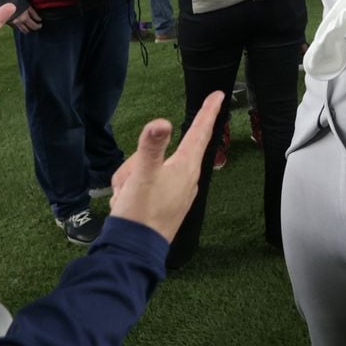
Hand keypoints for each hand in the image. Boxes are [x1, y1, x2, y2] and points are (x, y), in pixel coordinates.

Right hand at [10, 5, 42, 32]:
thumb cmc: (19, 1)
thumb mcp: (28, 6)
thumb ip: (34, 14)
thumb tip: (39, 20)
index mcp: (24, 18)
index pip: (34, 26)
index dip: (39, 26)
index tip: (41, 24)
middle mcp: (19, 22)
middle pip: (28, 30)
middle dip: (33, 28)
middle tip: (36, 25)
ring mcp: (14, 22)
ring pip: (22, 30)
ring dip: (27, 29)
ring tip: (30, 25)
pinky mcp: (11, 22)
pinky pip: (18, 27)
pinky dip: (22, 27)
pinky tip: (24, 24)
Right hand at [109, 91, 225, 240]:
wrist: (133, 250)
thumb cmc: (141, 212)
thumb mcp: (143, 174)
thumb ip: (151, 146)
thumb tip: (161, 123)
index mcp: (186, 167)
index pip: (200, 132)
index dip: (208, 111)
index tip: (218, 95)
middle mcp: (186, 179)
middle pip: (160, 151)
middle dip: (140, 161)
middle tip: (129, 181)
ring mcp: (175, 192)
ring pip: (147, 168)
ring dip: (131, 178)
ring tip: (127, 195)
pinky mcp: (164, 204)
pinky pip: (143, 185)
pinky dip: (131, 191)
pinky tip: (127, 204)